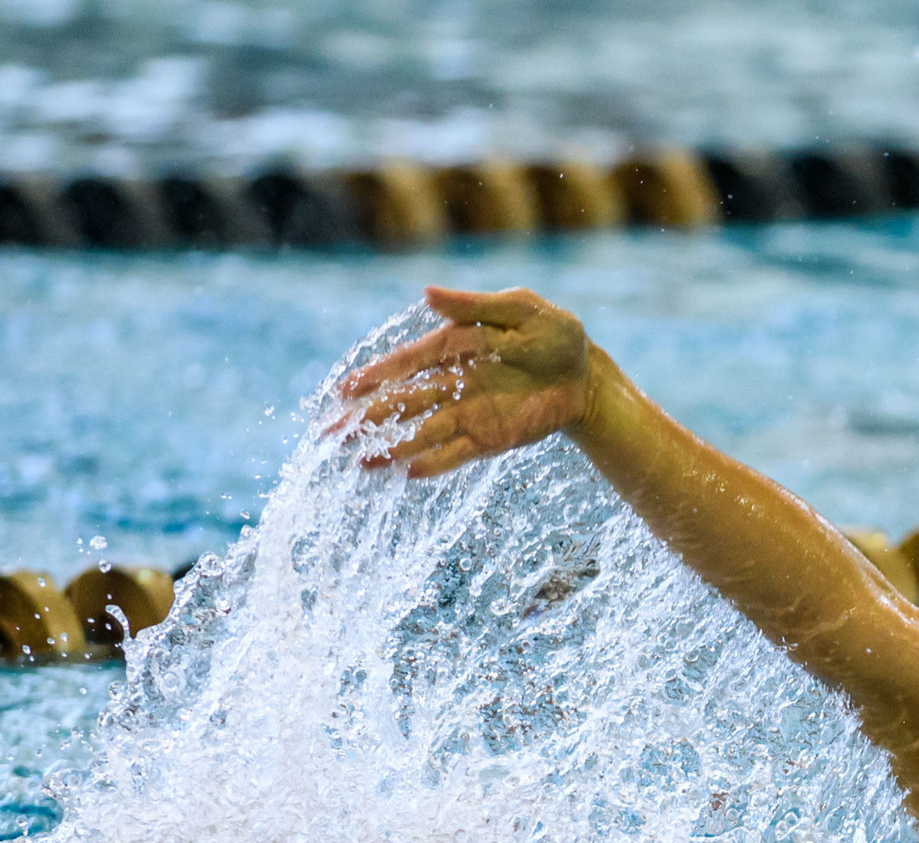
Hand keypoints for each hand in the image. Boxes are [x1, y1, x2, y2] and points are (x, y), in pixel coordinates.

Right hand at [338, 286, 595, 477]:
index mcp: (454, 347)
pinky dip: (433, 463)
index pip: (406, 363)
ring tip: (358, 463)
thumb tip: (426, 294)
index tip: (343, 390)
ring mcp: (470, 413)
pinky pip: (456, 453)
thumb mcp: (520, 310)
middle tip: (330, 434)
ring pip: (421, 431)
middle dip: (366, 417)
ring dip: (390, 447)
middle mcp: (454, 382)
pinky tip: (406, 473)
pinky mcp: (490, 439)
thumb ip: (474, 306)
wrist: (588, 376)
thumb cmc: (555, 335)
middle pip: (402, 402)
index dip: (374, 376)